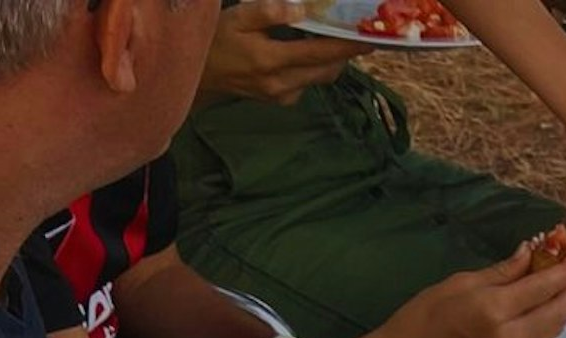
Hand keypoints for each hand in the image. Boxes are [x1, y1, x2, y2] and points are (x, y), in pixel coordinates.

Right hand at [197, 0, 366, 104]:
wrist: (197, 74)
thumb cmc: (216, 39)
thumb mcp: (238, 17)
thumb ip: (269, 11)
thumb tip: (302, 8)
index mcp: (272, 61)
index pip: (320, 53)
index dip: (346, 46)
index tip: (368, 38)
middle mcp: (283, 84)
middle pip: (327, 69)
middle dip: (344, 52)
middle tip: (357, 32)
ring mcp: (283, 96)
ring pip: (320, 77)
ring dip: (331, 59)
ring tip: (337, 36)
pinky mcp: (281, 100)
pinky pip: (308, 82)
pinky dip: (315, 66)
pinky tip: (310, 49)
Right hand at [365, 241, 565, 337]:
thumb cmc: (423, 317)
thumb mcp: (459, 283)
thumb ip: (500, 272)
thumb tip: (529, 253)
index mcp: (494, 309)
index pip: (543, 287)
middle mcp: (510, 335)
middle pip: (558, 312)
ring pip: (554, 329)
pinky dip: (554, 320)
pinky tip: (556, 304)